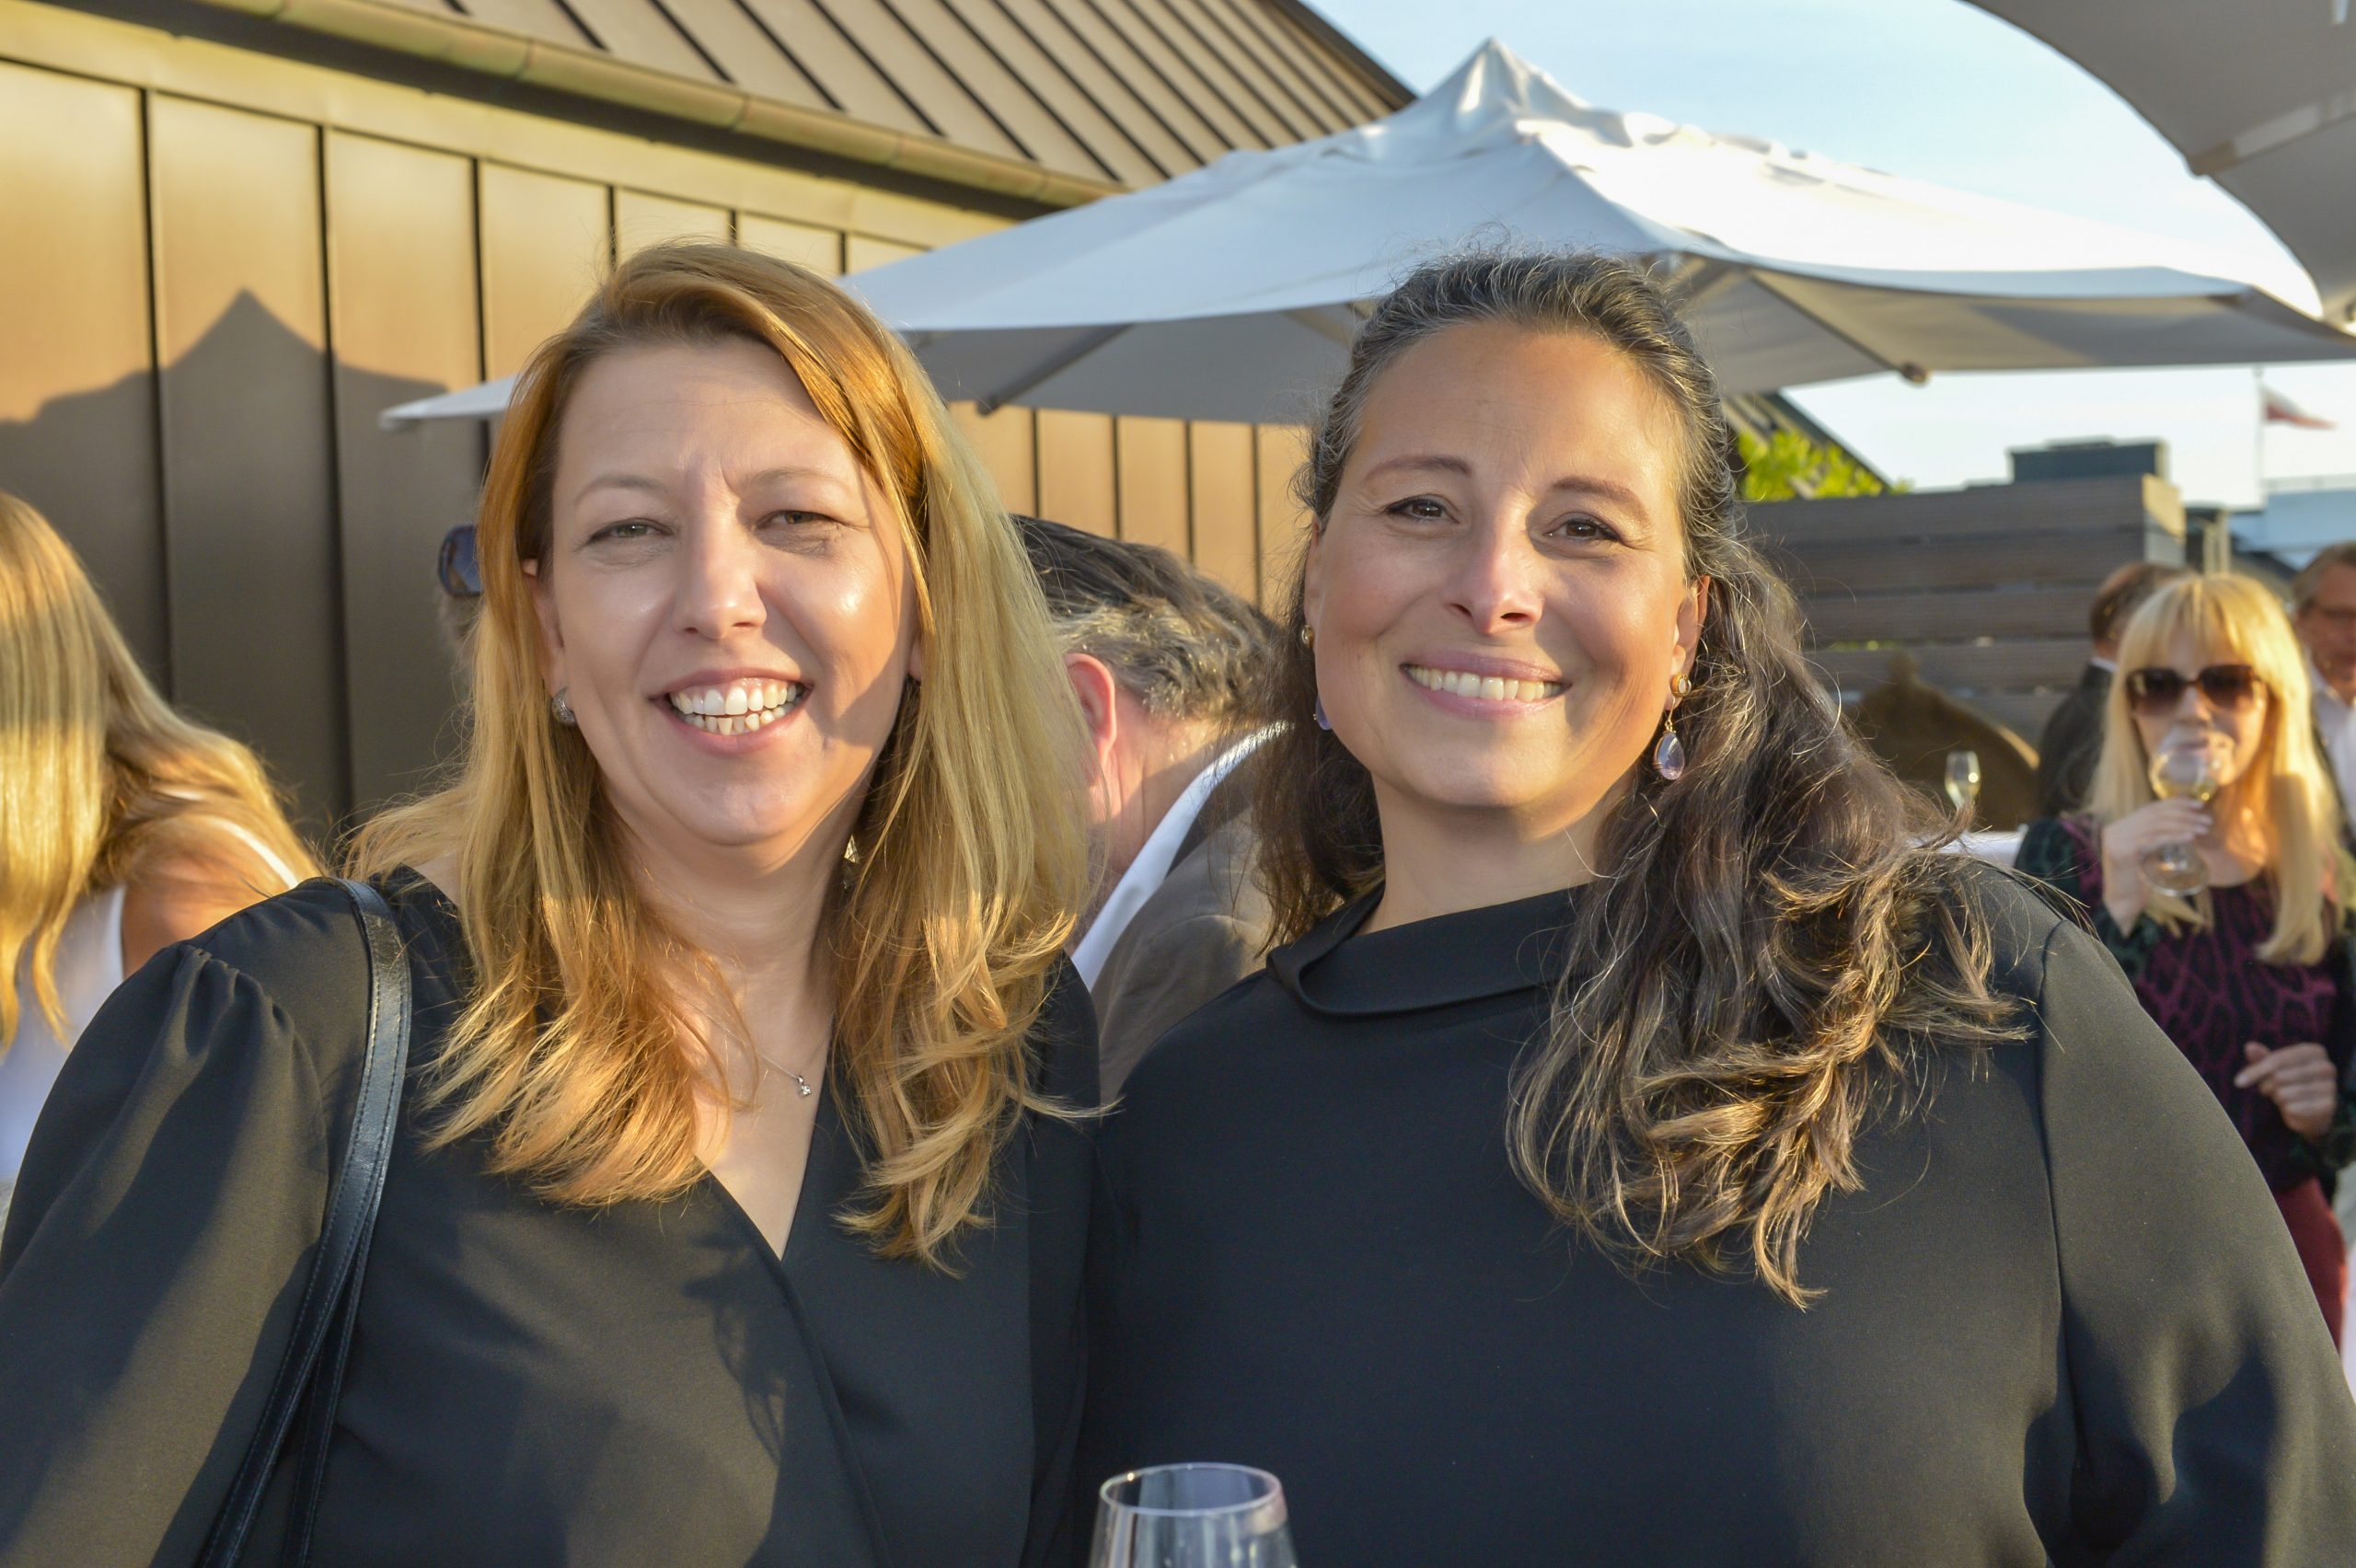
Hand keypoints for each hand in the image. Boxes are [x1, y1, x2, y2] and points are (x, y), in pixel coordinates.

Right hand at [2096, 800, 2211, 924]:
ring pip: (2157, 825)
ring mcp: (2117, 840)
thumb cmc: (2137, 883)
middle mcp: (2114, 830)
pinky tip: (2191, 837)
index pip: (2150, 808)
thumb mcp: (2144, 855)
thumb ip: (2154, 838)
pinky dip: (2175, 836)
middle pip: (2155, 815)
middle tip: (2207, 820)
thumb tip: (2183, 823)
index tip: (2199, 805)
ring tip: (2204, 830)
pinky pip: (2154, 839)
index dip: (2176, 804)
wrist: (2121, 905)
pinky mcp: (2123, 852)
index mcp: (2118, 827)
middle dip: (2185, 815)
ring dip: (2185, 825)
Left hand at [2234, 1042, 2340, 1140]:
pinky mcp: (2328, 1106)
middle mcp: (2326, 1067)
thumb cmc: (2289, 1082)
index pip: (2277, 1059)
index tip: (2238, 1082)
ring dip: (2277, 1098)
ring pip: (2284, 1094)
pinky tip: (2292, 1108)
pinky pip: (2293, 1108)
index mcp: (2314, 1051)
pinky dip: (2287, 1110)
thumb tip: (2250, 1047)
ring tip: (2282, 1097)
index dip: (2256, 1071)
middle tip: (2270, 1090)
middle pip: (2279, 1077)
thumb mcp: (2274, 1068)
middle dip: (2267, 1086)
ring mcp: (2330, 1087)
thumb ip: (2262, 1058)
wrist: (2312, 1111)